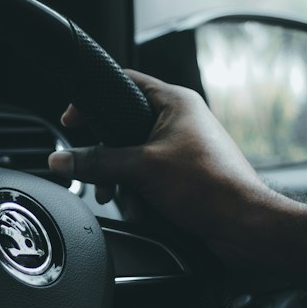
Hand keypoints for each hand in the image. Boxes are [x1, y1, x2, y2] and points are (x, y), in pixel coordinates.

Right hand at [48, 70, 293, 266]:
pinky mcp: (184, 175)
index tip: (72, 119)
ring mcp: (183, 148)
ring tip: (121, 197)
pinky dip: (138, 193)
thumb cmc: (209, 187)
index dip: (94, 98)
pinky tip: (139, 209)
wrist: (243, 225)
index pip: (124, 82)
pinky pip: (148, 177)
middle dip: (106, 156)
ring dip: (122, 180)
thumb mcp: (142, 169)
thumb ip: (97, 162)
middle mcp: (180, 121)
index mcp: (175, 102)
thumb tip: (62, 160)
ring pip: (134, 156)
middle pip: (124, 126)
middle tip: (94, 172)